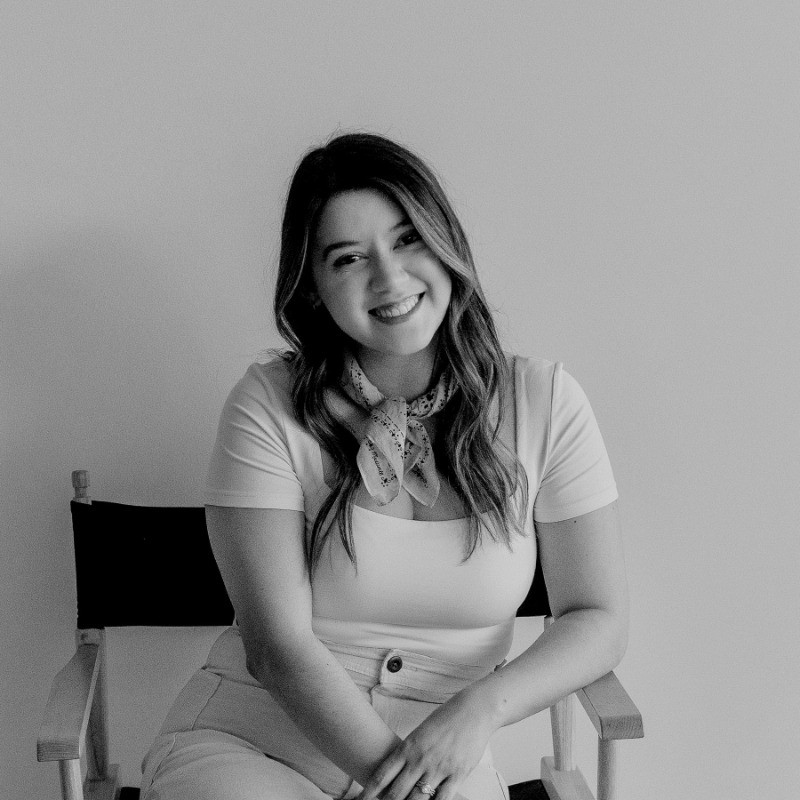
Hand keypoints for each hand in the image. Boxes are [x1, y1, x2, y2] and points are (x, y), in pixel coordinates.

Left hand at [357, 688, 497, 799]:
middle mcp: (420, 759)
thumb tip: (397, 769)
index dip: (369, 791)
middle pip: (396, 792)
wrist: (473, 710)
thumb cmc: (446, 718)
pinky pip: (441, 799)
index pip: (383, 774)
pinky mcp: (457, 775)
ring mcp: (438, 769)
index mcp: (409, 746)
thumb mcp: (421, 732)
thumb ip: (410, 752)